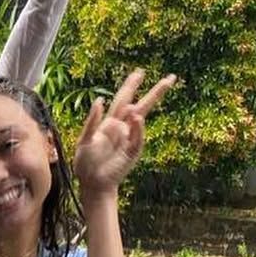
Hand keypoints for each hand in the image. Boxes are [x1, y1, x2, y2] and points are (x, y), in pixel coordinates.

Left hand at [73, 70, 175, 210]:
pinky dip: (138, 128)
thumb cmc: (85, 163)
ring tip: (161, 88)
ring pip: (142, 119)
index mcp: (109, 123)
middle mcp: (122, 128)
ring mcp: (129, 139)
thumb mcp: (84, 140)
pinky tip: (137, 117)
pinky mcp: (133, 152)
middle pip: (141, 105)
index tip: (140, 72)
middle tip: (171, 78)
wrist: (92, 184)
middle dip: (155, 92)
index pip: (122, 100)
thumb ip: (92, 121)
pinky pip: (137, 137)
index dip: (131, 86)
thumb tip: (100, 100)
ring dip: (149, 103)